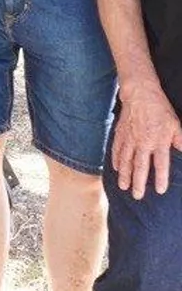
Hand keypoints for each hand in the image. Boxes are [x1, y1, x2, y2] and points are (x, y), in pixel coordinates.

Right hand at [112, 80, 181, 198]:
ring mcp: (129, 138)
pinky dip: (115, 159)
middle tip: (137, 196)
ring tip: (123, 186)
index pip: (160, 164)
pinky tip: (115, 167)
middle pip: (140, 166)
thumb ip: (180, 141)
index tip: (159, 190)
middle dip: (138, 182)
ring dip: (124, 174)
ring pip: (125, 160)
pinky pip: (116, 149)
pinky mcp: (120, 133)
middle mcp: (142, 142)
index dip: (160, 178)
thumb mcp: (176, 125)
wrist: (140, 94)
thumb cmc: (161, 110)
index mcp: (158, 141)